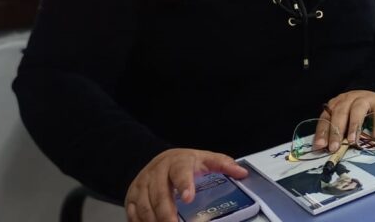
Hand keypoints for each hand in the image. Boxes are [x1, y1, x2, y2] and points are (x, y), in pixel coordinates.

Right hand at [124, 148, 247, 221]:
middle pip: (159, 194)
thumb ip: (223, 164)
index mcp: (177, 162)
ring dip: (154, 220)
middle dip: (167, 213)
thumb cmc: (185, 163)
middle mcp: (157, 172)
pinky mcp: (132, 195)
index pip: (180, 172)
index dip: (184, 184)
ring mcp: (142, 184)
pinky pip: (133, 212)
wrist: (159, 159)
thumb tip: (242, 172)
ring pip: (144, 205)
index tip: (189, 198)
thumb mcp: (205, 159)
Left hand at [316, 90, 374, 151]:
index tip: (320, 146)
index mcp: (336, 105)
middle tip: (334, 147)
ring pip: (357, 110)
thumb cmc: (357, 113)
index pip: (326, 118)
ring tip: (353, 141)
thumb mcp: (344, 119)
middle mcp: (348, 100)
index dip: (323, 132)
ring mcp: (364, 99)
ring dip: (353, 126)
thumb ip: (336, 131)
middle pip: (340, 113)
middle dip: (336, 131)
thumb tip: (326, 149)